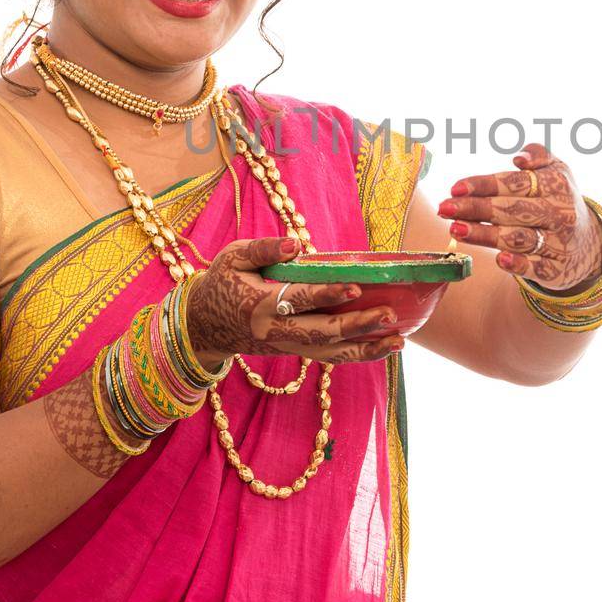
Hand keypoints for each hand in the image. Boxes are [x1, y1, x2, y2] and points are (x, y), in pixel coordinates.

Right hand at [185, 236, 404, 367]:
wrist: (202, 326)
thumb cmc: (221, 283)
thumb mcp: (231, 257)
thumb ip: (262, 249)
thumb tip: (294, 245)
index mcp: (259, 305)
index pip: (299, 299)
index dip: (327, 294)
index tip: (354, 286)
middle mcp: (276, 331)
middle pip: (322, 333)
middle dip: (357, 325)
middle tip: (388, 314)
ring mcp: (287, 346)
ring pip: (331, 353)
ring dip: (366, 348)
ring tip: (398, 340)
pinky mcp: (294, 351)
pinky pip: (330, 356)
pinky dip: (359, 354)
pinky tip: (385, 346)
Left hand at [439, 142, 601, 291]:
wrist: (588, 244)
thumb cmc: (558, 201)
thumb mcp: (557, 172)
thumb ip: (540, 155)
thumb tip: (520, 158)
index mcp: (557, 185)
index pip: (515, 183)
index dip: (484, 185)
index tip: (456, 188)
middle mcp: (560, 214)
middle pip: (513, 210)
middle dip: (477, 208)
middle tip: (445, 208)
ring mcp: (559, 244)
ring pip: (519, 238)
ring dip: (486, 234)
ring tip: (457, 229)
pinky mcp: (556, 271)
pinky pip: (536, 268)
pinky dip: (518, 265)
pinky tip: (499, 259)